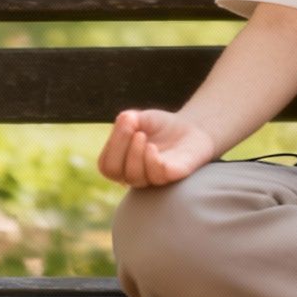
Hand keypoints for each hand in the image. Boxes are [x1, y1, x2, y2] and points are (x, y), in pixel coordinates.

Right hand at [97, 109, 216, 187]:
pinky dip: (151, 161)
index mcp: (123, 164)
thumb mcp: (141, 118)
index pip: (106, 165)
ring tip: (143, 136)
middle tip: (135, 131)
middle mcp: (135, 175)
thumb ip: (128, 119)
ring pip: (135, 177)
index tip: (127, 120)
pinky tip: (153, 147)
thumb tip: (125, 119)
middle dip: (120, 148)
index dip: (111, 144)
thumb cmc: (161, 126)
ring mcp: (154, 178)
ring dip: (135, 154)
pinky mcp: (173, 175)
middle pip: (115, 173)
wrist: (190, 128)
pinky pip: (158, 176)